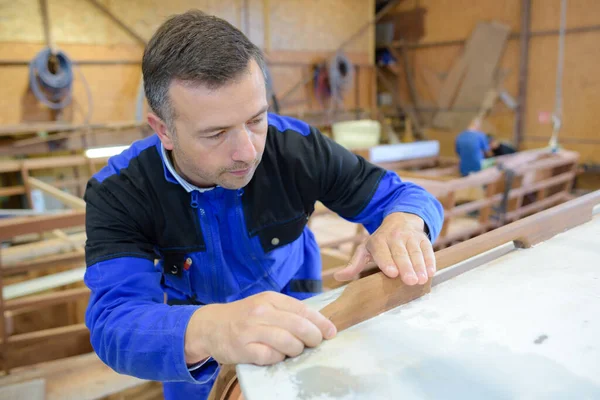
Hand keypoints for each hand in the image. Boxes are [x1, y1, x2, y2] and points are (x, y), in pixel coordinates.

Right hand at [184, 291, 336, 365]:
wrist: (210, 325)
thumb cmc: (244, 317)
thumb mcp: (264, 305)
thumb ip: (286, 312)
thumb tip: (317, 324)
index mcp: (270, 299)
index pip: (302, 310)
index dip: (320, 322)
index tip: (331, 332)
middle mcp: (261, 312)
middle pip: (299, 326)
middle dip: (313, 338)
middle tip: (315, 344)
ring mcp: (251, 330)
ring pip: (288, 342)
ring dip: (296, 350)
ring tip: (294, 351)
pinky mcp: (244, 348)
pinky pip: (271, 357)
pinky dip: (278, 359)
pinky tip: (276, 356)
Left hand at [334, 212, 434, 284]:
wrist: (401, 220)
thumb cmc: (381, 241)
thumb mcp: (365, 249)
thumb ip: (354, 264)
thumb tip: (338, 277)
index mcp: (378, 241)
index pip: (382, 251)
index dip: (387, 261)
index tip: (392, 273)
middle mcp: (395, 237)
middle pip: (400, 253)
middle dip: (405, 267)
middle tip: (410, 281)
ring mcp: (410, 237)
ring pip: (415, 252)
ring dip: (419, 265)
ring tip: (422, 279)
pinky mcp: (423, 238)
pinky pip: (427, 249)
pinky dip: (430, 260)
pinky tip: (431, 271)